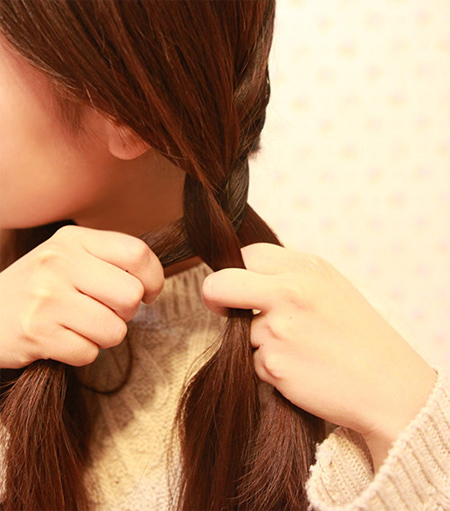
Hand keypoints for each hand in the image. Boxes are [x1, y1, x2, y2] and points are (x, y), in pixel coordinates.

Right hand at [0, 225, 163, 368]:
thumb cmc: (40, 287)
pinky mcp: (36, 332)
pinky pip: (89, 353)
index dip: (153, 278)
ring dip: (104, 336)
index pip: (137, 253)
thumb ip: (109, 261)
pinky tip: (61, 340)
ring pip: (114, 330)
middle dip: (126, 313)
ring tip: (80, 326)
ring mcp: (45, 297)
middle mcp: (58, 262)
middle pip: (131, 295)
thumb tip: (152, 281)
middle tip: (105, 312)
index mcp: (73, 239)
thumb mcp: (69, 257)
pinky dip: (82, 352)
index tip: (147, 294)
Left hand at [203, 243, 436, 464]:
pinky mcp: (272, 363)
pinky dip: (271, 367)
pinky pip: (255, 361)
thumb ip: (289, 275)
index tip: (236, 286)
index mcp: (307, 267)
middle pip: (219, 285)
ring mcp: (278, 328)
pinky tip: (302, 369)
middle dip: (214, 296)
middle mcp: (289, 292)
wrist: (388, 386)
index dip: (236, 271)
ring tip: (302, 349)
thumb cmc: (359, 335)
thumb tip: (242, 274)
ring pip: (242, 331)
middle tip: (220, 307)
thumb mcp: (331, 287)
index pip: (246, 255)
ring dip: (262, 341)